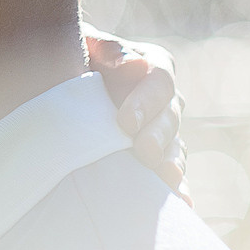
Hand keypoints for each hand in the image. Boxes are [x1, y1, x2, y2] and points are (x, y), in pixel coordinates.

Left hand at [85, 30, 188, 205]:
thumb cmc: (76, 60)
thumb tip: (133, 62)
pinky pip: (173, 174)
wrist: (67, 88)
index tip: (125, 121)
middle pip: (169, 118)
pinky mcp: (159, 158)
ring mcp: (164, 132)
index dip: (145, 102)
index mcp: (153, 67)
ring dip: (171, 164)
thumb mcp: (85, 45)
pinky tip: (181, 205)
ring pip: (175, 148)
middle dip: (157, 136)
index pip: (159, 81)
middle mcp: (165, 101)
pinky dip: (178, 189)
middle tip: (143, 152)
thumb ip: (106, 48)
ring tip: (165, 179)